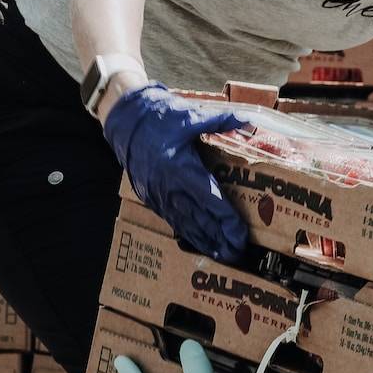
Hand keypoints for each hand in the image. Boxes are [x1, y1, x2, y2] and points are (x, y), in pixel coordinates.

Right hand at [102, 83, 248, 260]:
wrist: (125, 122)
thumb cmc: (158, 118)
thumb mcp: (191, 116)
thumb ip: (221, 121)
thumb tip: (248, 120)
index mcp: (182, 168)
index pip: (211, 200)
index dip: (227, 220)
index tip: (240, 235)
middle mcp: (170, 188)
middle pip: (200, 220)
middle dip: (220, 239)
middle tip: (238, 254)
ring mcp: (159, 195)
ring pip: (185, 225)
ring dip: (205, 242)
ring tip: (222, 256)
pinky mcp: (151, 198)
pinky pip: (172, 220)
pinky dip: (188, 233)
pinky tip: (199, 242)